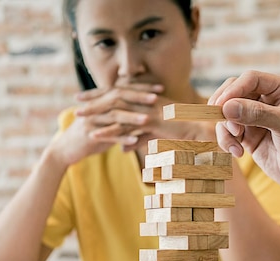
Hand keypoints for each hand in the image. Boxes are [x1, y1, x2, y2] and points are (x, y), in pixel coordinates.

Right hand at [49, 84, 162, 164]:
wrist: (65, 150)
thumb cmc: (91, 137)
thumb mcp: (108, 125)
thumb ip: (123, 118)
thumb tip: (144, 113)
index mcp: (103, 102)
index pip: (125, 90)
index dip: (142, 89)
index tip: (161, 88)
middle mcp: (97, 108)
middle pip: (119, 98)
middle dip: (139, 97)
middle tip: (157, 97)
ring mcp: (92, 120)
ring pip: (114, 116)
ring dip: (132, 117)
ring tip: (148, 119)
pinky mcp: (89, 135)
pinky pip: (107, 136)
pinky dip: (121, 139)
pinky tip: (134, 141)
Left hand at [76, 84, 215, 152]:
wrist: (202, 129)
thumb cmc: (184, 131)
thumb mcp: (154, 137)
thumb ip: (137, 140)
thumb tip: (123, 147)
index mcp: (147, 100)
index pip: (121, 94)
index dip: (103, 94)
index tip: (88, 96)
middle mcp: (145, 102)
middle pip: (114, 97)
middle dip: (94, 99)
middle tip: (77, 101)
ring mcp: (147, 110)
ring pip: (116, 109)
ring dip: (96, 113)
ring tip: (79, 117)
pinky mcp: (150, 122)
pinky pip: (126, 126)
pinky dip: (109, 131)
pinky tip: (95, 135)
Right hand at [208, 70, 279, 192]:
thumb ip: (258, 115)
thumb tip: (227, 107)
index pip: (251, 79)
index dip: (235, 90)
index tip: (223, 105)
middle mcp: (267, 99)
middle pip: (234, 92)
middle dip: (225, 107)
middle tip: (224, 122)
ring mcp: (256, 118)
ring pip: (227, 113)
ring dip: (225, 128)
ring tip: (235, 143)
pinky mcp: (248, 136)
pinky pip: (228, 132)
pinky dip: (227, 141)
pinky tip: (238, 153)